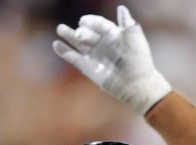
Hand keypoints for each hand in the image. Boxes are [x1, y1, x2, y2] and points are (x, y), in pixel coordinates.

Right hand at [52, 5, 171, 115]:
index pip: (99, 24)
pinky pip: (74, 58)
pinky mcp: (89, 68)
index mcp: (114, 35)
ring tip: (60, 29)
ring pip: (79, 43)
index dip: (91, 21)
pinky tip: (56, 45)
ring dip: (69, 36)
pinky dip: (65, 52)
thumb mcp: (135, 40)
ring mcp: (95, 56)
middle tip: (78, 35)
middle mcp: (103, 43)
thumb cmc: (139, 61)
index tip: (83, 21)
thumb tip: (121, 8)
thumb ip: (127, 25)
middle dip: (81, 32)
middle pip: (88, 33)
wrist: (137, 85)